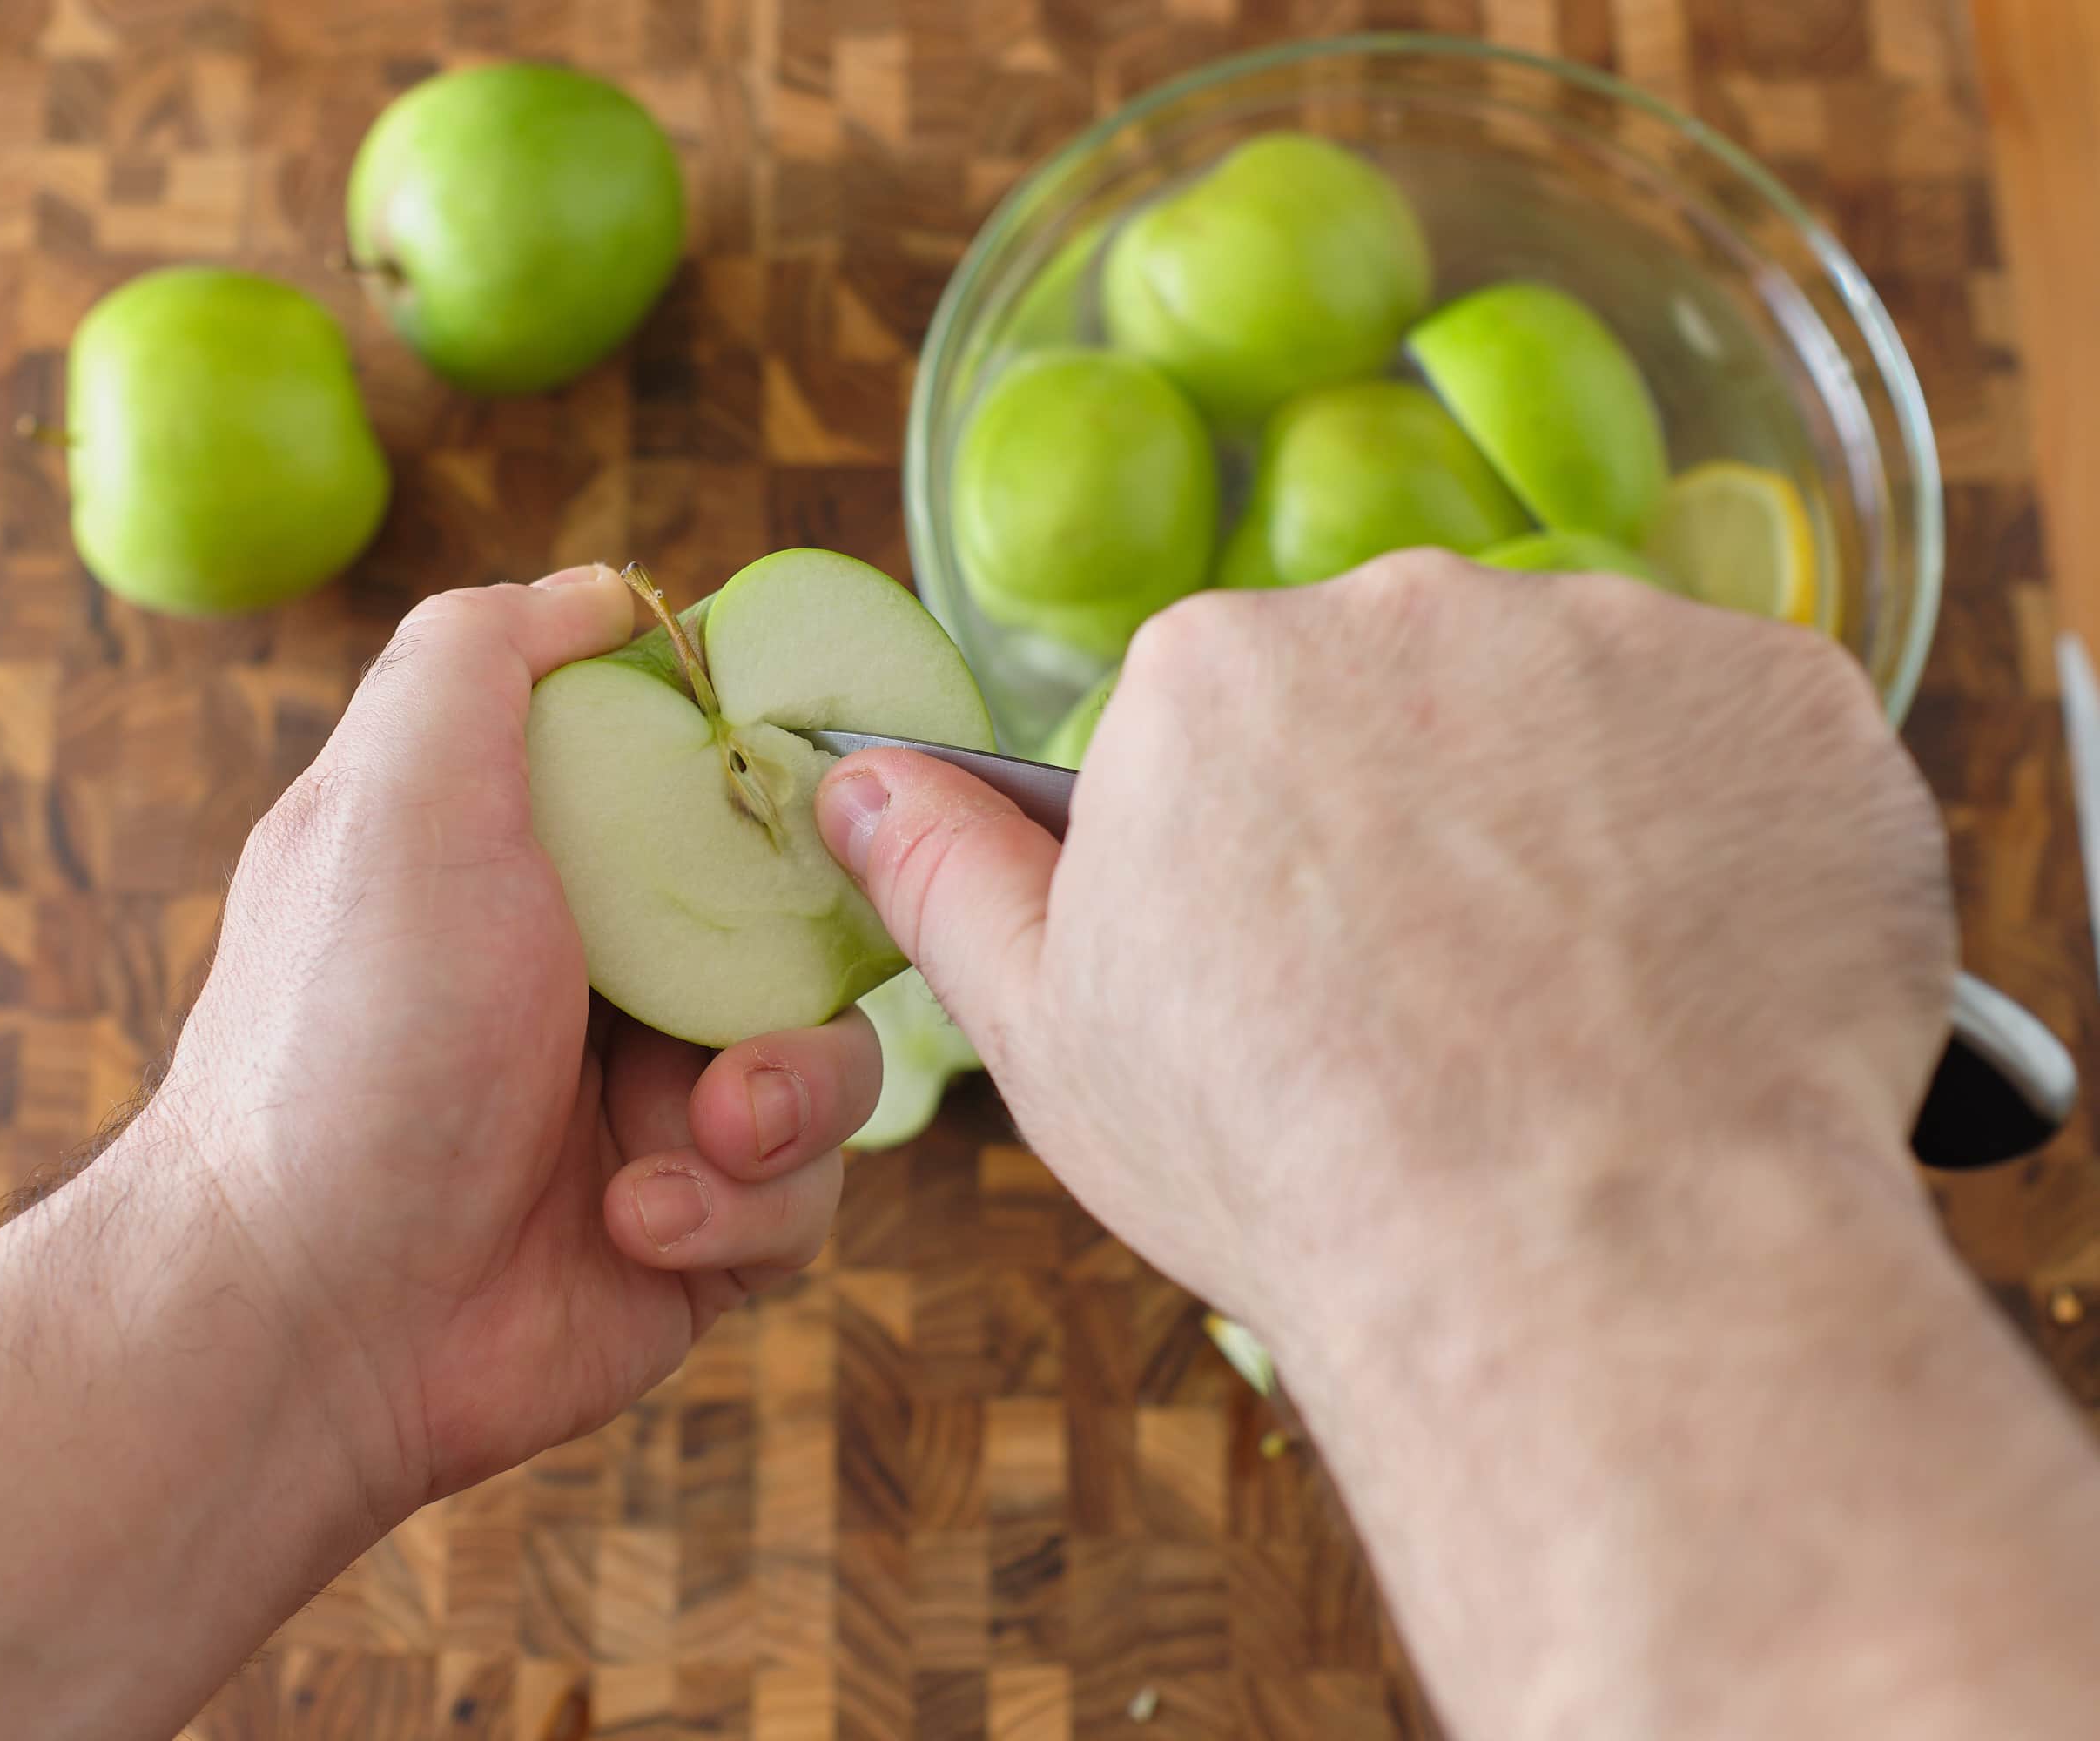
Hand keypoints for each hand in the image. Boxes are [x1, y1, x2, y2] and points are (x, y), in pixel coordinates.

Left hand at [145, 565, 873, 1526]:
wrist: (314, 1311)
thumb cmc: (349, 1037)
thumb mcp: (396, 794)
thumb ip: (479, 653)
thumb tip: (599, 593)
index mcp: (539, 862)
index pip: (707, 783)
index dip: (775, 783)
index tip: (806, 797)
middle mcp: (602, 976)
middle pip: (799, 925)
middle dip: (794, 973)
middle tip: (736, 1012)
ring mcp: (652, 1109)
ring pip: (826, 1067)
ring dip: (776, 1103)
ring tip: (683, 1139)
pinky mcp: (692, 1237)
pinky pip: (801, 1199)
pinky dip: (733, 1210)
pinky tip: (631, 1224)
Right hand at [815, 551, 1954, 1338]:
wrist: (1580, 1253)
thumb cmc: (1292, 1161)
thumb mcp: (1050, 1036)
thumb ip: (943, 877)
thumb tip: (856, 780)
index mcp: (1211, 674)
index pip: (1245, 733)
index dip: (1279, 871)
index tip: (1317, 980)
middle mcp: (1406, 607)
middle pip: (1413, 702)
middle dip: (1429, 823)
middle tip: (1453, 1002)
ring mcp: (1613, 642)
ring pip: (1582, 717)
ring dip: (1582, 825)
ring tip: (1582, 1005)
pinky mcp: (1791, 698)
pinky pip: (1750, 745)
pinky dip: (1733, 839)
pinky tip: (1695, 976)